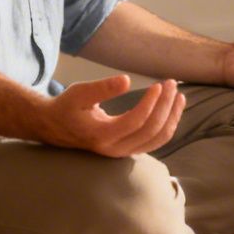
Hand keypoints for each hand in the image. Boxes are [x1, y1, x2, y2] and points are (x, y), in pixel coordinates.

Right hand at [40, 76, 183, 157]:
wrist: (55, 127)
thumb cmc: (67, 107)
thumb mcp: (78, 92)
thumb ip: (102, 88)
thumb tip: (126, 81)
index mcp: (101, 135)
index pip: (136, 121)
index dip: (151, 103)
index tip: (158, 85)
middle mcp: (114, 149)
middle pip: (152, 131)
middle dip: (166, 106)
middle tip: (171, 83)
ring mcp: (123, 152)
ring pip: (158, 139)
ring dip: (172, 117)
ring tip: (178, 95)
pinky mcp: (128, 150)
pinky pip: (155, 140)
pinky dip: (168, 124)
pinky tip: (173, 107)